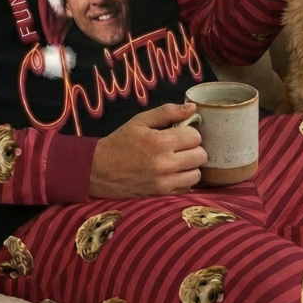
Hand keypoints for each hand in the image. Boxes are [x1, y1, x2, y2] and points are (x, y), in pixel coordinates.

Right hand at [86, 102, 205, 197]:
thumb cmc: (121, 141)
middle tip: (180, 146)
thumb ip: (167, 112)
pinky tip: (173, 172)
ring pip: (197, 173)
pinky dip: (184, 179)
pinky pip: (188, 187)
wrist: (101, 168)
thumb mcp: (140, 121)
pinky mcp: (164, 194)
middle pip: (200, 156)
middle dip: (193, 148)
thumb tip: (192, 108)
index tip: (180, 132)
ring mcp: (166, 182)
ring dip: (191, 165)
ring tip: (177, 159)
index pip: (195, 137)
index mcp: (160, 142)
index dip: (189, 132)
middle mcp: (166, 164)